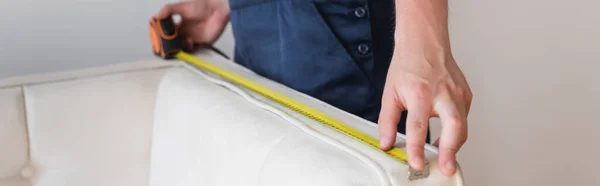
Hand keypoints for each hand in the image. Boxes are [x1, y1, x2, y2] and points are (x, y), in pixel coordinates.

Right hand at [155, 0, 229, 51]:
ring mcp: (193, 39)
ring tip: (176, 44)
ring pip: (182, 48)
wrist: (217, 8)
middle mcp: (185, 33)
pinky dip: (189, 48)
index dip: (162, 38)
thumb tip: (155, 17)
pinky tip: (189, 41)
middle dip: (168, 46)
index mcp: (179, 25)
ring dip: (178, 48)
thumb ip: (168, 10)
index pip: (167, 35)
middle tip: (164, 46)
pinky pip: (193, 50)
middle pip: (173, 44)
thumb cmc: (202, 5)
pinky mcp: (202, 43)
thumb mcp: (182, 6)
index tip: (157, 40)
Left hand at [378, 34, 471, 175]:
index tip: (416, 163)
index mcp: (420, 93)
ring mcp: (457, 93)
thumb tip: (386, 143)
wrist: (424, 42)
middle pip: (453, 126)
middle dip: (450, 151)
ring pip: (462, 125)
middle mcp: (442, 93)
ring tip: (445, 159)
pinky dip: (457, 130)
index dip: (418, 148)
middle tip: (446, 168)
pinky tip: (448, 135)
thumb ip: (387, 121)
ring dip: (454, 145)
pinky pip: (464, 117)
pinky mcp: (466, 94)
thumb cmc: (408, 65)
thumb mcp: (390, 93)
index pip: (419, 127)